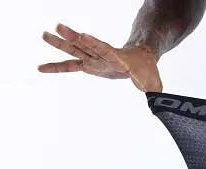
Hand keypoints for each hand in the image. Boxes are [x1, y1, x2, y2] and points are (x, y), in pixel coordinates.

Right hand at [38, 23, 162, 91]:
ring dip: (59, 43)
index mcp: (116, 57)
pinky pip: (70, 66)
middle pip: (84, 44)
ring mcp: (94, 59)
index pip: (104, 49)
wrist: (141, 60)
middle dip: (71, 37)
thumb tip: (164, 104)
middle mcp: (102, 56)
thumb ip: (156, 91)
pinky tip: (41, 68)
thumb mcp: (153, 81)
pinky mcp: (89, 66)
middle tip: (56, 26)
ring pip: (74, 49)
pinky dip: (56, 67)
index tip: (85, 35)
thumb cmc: (146, 70)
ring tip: (43, 34)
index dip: (96, 44)